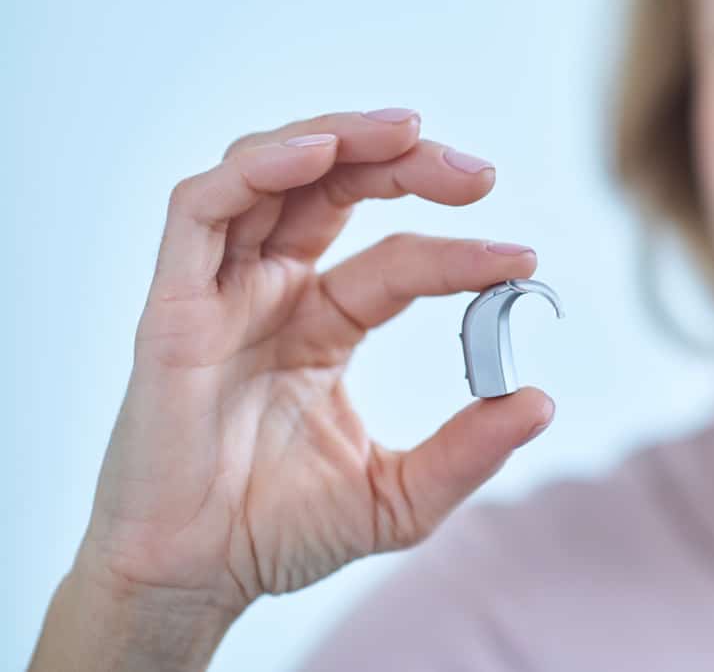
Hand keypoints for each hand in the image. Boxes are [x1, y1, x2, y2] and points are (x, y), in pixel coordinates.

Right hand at [76, 108, 553, 616]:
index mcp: (322, 323)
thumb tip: (541, 401)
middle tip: (477, 172)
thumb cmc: (278, 533)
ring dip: (338, 138)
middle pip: (336, 189)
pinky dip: (257, 168)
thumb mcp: (398, 495)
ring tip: (407, 131)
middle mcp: (271, 291)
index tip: (522, 259)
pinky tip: (318, 155)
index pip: (396, 260)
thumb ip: (467, 449)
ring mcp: (221, 292)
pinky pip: (201, 209)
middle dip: (406, 164)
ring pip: (270, 174)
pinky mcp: (172, 304)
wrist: (194, 581)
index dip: (458, 250)